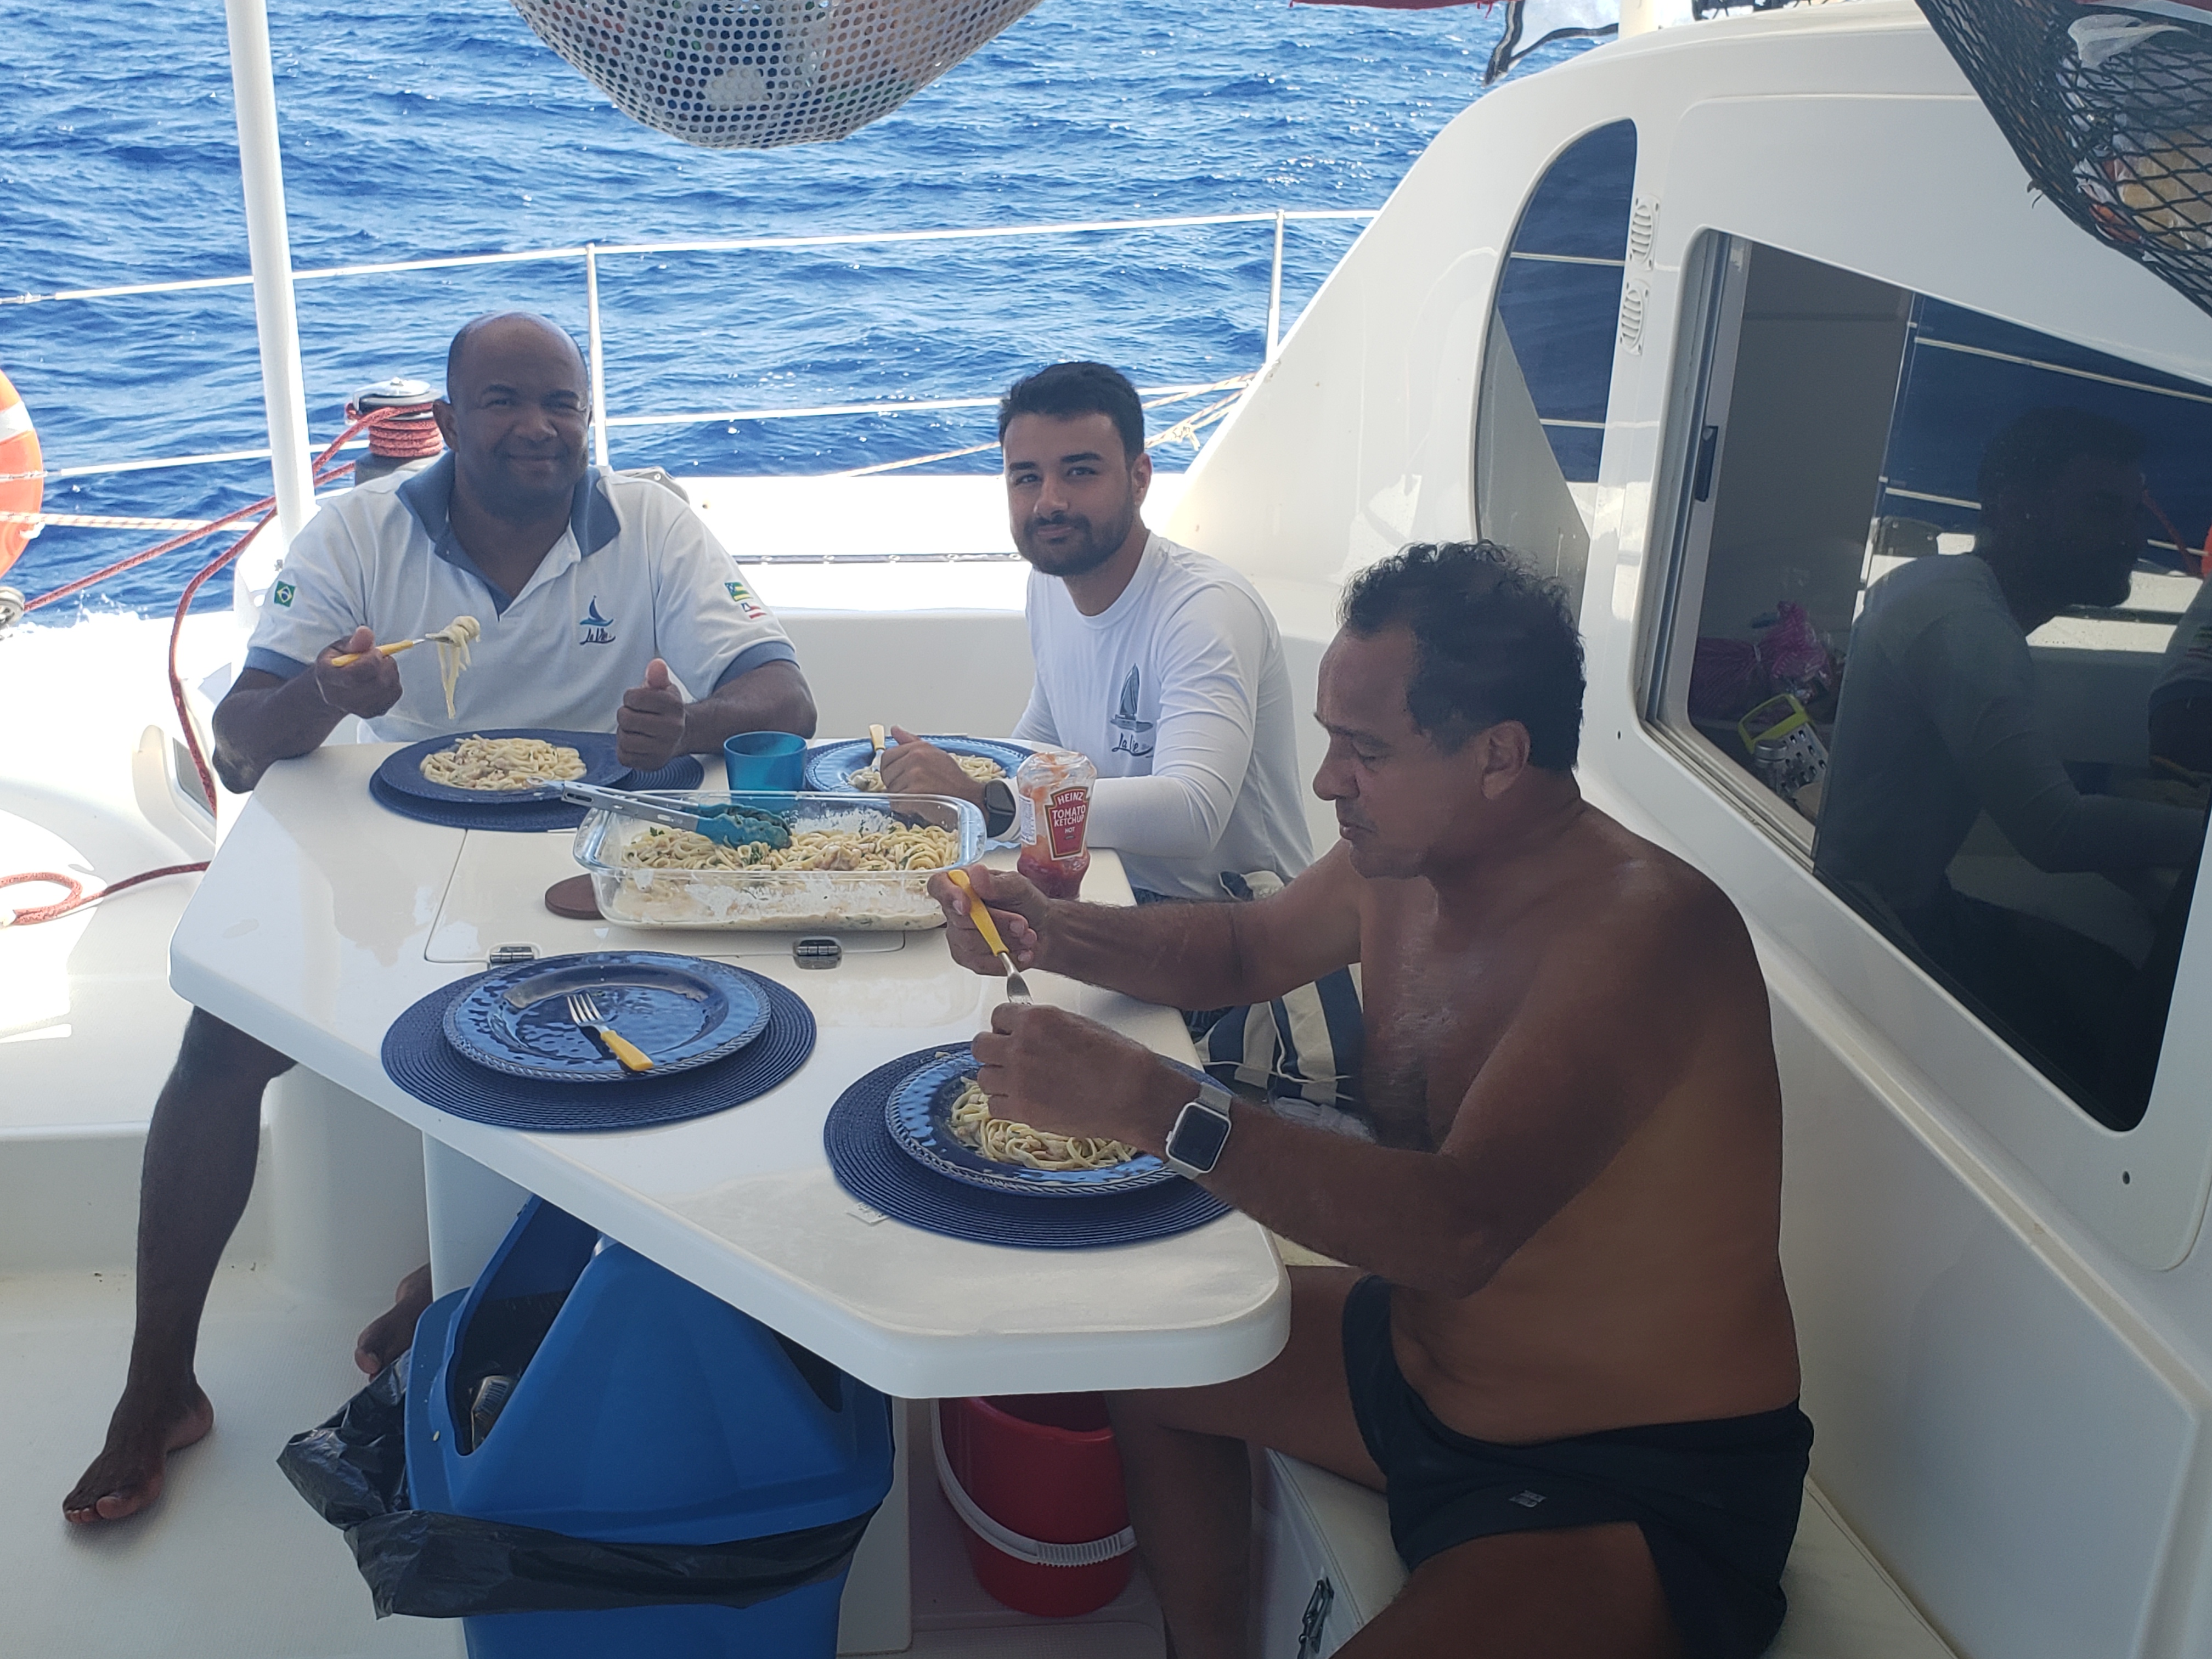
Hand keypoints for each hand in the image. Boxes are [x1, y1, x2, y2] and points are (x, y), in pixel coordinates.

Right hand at [312, 628, 403, 718]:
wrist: (335, 688)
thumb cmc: (337, 664)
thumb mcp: (339, 647)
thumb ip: (354, 641)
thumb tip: (365, 632)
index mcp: (327, 677)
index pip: (355, 675)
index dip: (372, 660)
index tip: (376, 651)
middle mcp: (340, 698)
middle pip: (376, 683)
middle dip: (384, 664)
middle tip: (380, 656)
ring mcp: (358, 708)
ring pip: (388, 687)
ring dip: (391, 671)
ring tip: (379, 666)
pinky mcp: (374, 712)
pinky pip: (394, 693)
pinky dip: (394, 681)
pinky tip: (382, 677)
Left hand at [617, 658, 685, 770]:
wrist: (683, 735)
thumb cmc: (668, 711)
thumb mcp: (665, 689)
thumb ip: (657, 676)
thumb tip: (656, 665)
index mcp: (673, 706)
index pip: (634, 698)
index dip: (630, 697)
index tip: (638, 700)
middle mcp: (672, 729)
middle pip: (626, 718)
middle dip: (626, 714)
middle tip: (635, 715)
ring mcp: (663, 749)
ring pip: (624, 739)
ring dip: (624, 733)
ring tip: (635, 730)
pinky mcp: (653, 763)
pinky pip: (625, 757)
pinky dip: (625, 749)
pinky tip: (636, 742)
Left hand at [878, 726, 988, 803]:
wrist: (968, 798)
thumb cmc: (952, 780)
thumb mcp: (934, 754)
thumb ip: (911, 742)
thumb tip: (895, 731)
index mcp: (918, 748)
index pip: (887, 757)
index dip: (892, 769)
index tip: (902, 776)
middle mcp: (915, 758)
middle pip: (886, 774)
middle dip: (895, 783)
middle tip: (913, 787)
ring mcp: (914, 775)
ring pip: (891, 790)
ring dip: (901, 797)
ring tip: (920, 795)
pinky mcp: (914, 792)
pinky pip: (896, 802)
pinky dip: (904, 807)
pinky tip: (918, 804)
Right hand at [928, 862, 1050, 974]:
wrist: (1043, 930)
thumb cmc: (1027, 903)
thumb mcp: (1018, 887)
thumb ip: (997, 883)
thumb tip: (976, 875)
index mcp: (965, 885)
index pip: (939, 886)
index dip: (948, 895)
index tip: (967, 904)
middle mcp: (957, 910)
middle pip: (960, 921)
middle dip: (996, 924)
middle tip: (1022, 924)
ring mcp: (960, 936)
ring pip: (970, 944)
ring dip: (1004, 942)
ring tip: (1027, 937)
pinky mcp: (969, 958)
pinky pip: (979, 963)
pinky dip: (1004, 961)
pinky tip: (1021, 953)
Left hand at [970, 1003, 1185, 1151]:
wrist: (1134, 1095)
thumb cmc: (1118, 1060)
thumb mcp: (1078, 1025)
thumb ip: (1044, 1026)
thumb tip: (1026, 1029)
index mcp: (1036, 1019)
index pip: (998, 1016)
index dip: (1006, 1027)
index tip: (1012, 1034)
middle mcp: (1021, 1047)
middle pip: (981, 1046)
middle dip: (994, 1051)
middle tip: (1010, 1058)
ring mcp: (1019, 1080)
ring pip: (983, 1077)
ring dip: (998, 1079)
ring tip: (1019, 1083)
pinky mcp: (1023, 1111)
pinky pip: (994, 1106)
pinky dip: (1005, 1105)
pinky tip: (1024, 1102)